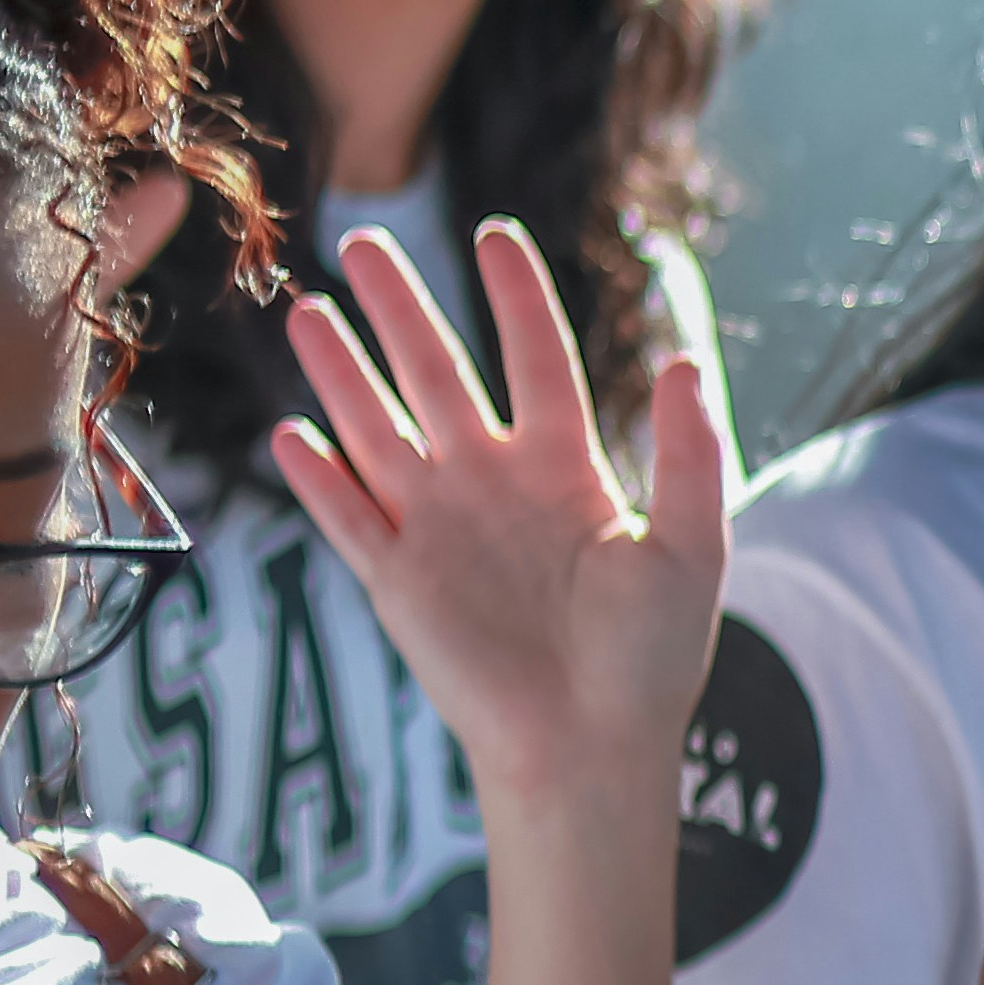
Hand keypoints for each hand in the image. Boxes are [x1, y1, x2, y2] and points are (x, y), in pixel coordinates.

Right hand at [263, 224, 729, 816]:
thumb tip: (682, 361)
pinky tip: (293, 437)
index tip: (495, 237)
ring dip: (340, 375)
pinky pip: (349, 519)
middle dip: (399, 311)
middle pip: (436, 376)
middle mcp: (494, 484)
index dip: (516, 300)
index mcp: (567, 470)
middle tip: (362, 242)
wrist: (595, 747)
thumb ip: (689, 455)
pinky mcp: (398, 580)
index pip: (536, 361)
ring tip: (305, 312)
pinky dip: (320, 482)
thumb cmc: (653, 656)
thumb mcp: (690, 546)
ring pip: (376, 431)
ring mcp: (440, 528)